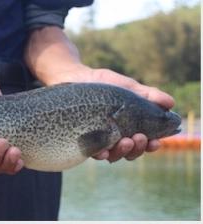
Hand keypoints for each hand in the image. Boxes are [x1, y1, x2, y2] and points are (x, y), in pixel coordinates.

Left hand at [57, 65, 174, 161]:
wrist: (75, 77)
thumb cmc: (103, 83)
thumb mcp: (127, 86)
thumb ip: (147, 95)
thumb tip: (170, 103)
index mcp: (128, 127)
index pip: (143, 142)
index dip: (151, 145)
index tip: (156, 142)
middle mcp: (114, 136)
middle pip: (130, 152)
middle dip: (138, 148)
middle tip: (140, 138)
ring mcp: (98, 139)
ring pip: (113, 155)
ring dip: (122, 152)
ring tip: (126, 141)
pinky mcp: (82, 138)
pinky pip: (92, 152)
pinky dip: (100, 153)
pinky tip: (103, 151)